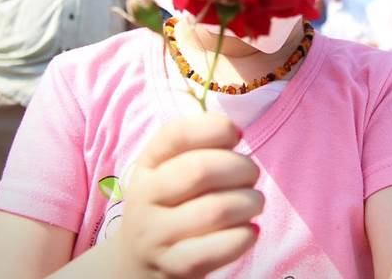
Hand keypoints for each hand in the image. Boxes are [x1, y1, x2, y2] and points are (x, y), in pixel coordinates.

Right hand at [116, 114, 262, 277]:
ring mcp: (156, 234)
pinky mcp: (174, 266)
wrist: (137, 262)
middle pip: (201, 169)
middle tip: (252, 175)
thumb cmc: (169, 205)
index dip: (214, 128)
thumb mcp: (169, 171)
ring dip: (249, 202)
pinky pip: (218, 248)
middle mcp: (145, 197)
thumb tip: (236, 131)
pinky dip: (244, 235)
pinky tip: (249, 231)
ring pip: (217, 209)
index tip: (236, 135)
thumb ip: (198, 148)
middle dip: (241, 167)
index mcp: (147, 164)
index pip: (176, 134)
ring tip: (254, 203)